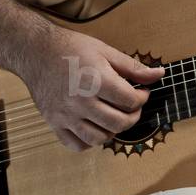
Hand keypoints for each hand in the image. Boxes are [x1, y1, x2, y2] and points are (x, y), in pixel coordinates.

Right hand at [20, 26, 164, 150]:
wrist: (36, 52)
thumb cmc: (71, 49)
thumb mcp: (105, 52)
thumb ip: (133, 67)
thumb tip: (159, 74)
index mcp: (96, 81)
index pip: (130, 101)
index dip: (142, 98)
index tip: (141, 92)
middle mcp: (80, 101)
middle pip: (119, 123)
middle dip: (133, 116)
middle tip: (132, 107)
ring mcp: (66, 115)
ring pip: (100, 138)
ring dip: (114, 131)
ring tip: (115, 117)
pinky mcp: (54, 123)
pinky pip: (76, 145)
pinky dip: (90, 142)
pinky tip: (95, 127)